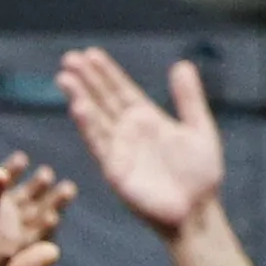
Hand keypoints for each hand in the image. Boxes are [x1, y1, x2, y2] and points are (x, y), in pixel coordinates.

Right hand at [52, 48, 225, 238]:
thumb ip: (188, 98)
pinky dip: (88, 126)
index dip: (106, 72)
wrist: (197, 211)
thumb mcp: (199, 128)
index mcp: (147, 119)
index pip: (121, 89)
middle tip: (68, 58)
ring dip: (80, 97)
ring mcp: (120, 150)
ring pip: (96, 118)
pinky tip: (77, 107)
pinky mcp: (115, 170)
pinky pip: (99, 144)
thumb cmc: (200, 174)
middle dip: (86, 80)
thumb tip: (182, 64)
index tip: (90, 53)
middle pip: (103, 99)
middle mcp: (128, 132)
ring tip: (65, 77)